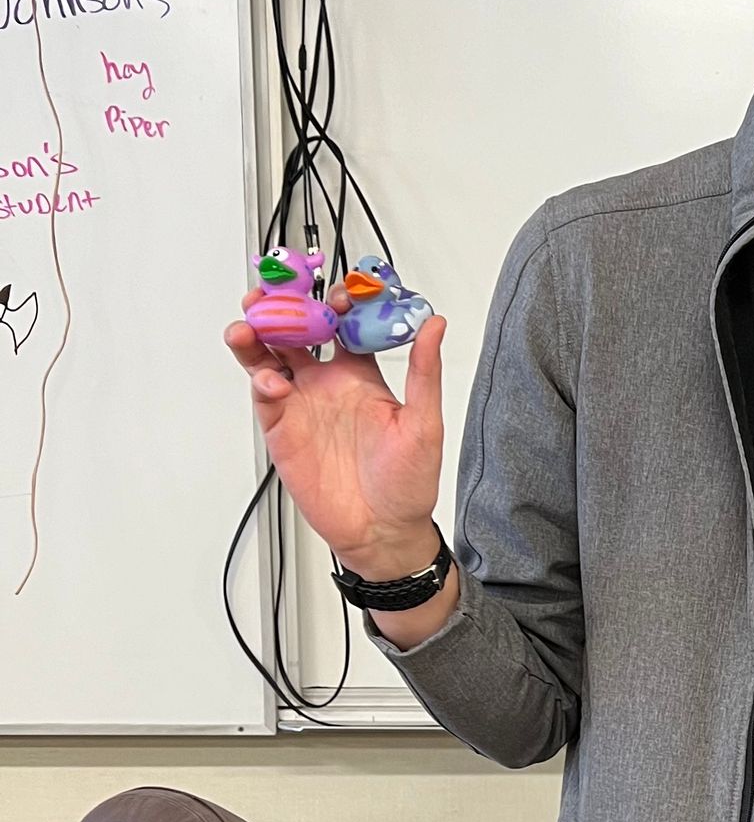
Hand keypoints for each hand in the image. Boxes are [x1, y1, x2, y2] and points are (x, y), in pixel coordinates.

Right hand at [224, 301, 447, 576]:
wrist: (384, 531)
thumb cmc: (408, 482)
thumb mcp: (425, 423)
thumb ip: (424, 371)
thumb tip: (435, 323)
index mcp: (361, 373)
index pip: (342, 322)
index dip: (336, 300)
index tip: (338, 290)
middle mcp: (327, 382)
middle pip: (295, 330)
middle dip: (282, 306)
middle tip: (275, 290)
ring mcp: (302, 403)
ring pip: (268, 356)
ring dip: (256, 335)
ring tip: (251, 324)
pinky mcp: (283, 429)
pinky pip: (265, 396)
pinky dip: (263, 382)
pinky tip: (273, 381)